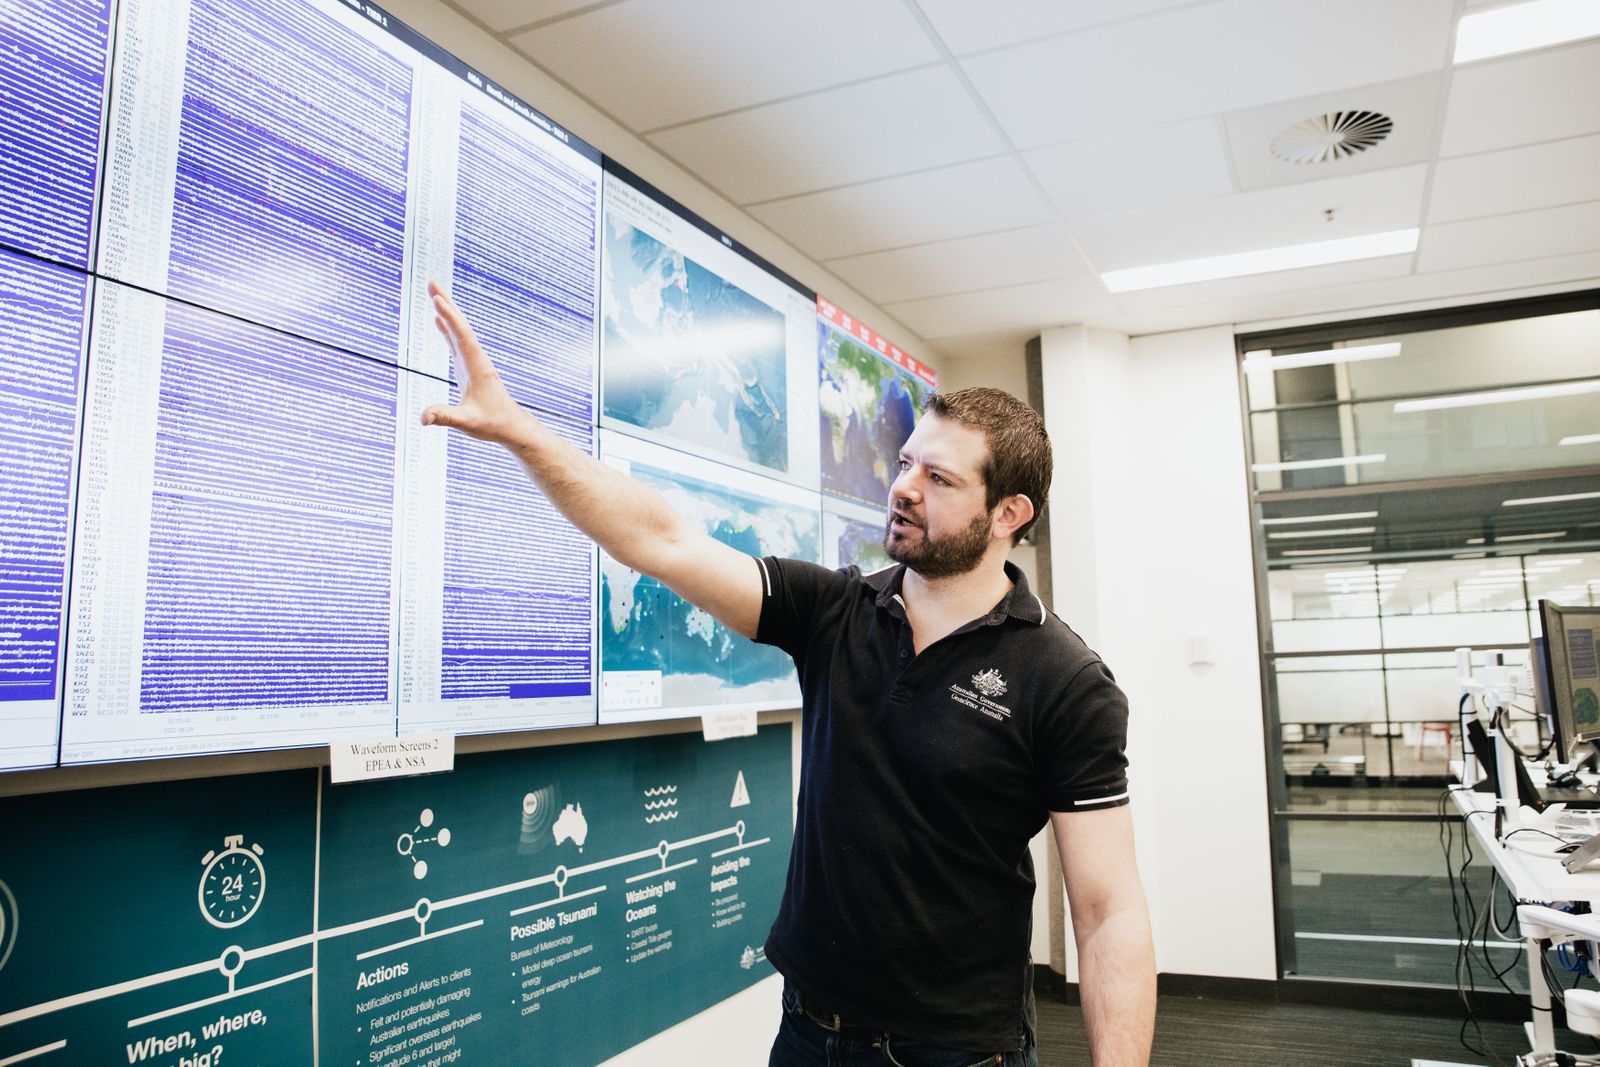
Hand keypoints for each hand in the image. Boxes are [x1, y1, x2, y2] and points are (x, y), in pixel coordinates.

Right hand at [420, 280, 529, 443]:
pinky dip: (447, 327)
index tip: (438, 299)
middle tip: (432, 282)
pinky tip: (439, 318)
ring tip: (433, 292)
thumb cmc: (492, 424)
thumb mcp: (466, 423)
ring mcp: (473, 361)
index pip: (462, 337)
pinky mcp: (469, 366)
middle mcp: (476, 359)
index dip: (450, 318)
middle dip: (447, 303)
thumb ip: (445, 418)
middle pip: (460, 326)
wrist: (510, 426)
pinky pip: (457, 341)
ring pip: (459, 330)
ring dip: (447, 311)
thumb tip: (423, 418)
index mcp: (477, 367)